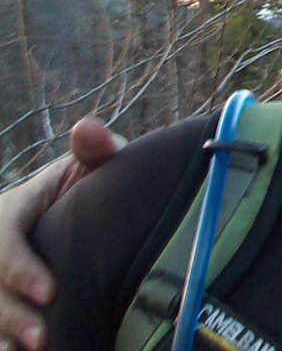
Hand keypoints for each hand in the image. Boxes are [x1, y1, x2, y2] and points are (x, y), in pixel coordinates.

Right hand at [0, 119, 124, 350]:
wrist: (63, 218)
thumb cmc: (81, 191)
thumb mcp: (85, 169)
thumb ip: (94, 152)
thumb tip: (89, 128)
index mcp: (11, 211)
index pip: (3, 239)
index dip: (19, 268)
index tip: (51, 292)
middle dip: (10, 314)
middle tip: (43, 340)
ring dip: (3, 333)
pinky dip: (0, 339)